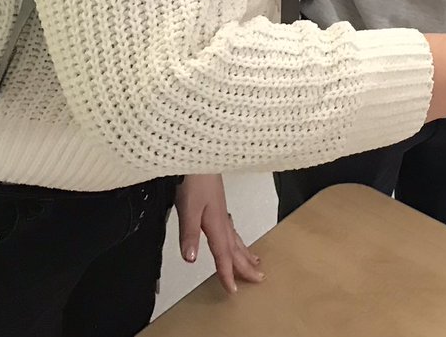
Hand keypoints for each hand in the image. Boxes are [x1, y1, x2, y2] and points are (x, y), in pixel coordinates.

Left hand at [175, 174, 263, 293]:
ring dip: (245, 252)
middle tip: (258, 279)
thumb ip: (189, 233)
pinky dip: (237, 239)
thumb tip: (192, 259)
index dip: (227, 273)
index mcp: (216, 223)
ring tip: (255, 261)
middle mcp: (221, 219)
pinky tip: (235, 237)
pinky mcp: (217, 204)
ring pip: (236, 237)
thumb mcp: (187, 207)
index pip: (223, 254)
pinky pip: (232, 228)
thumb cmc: (194, 178)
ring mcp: (221, 210)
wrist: (199, 154)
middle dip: (245, 265)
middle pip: (235, 247)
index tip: (233, 290)